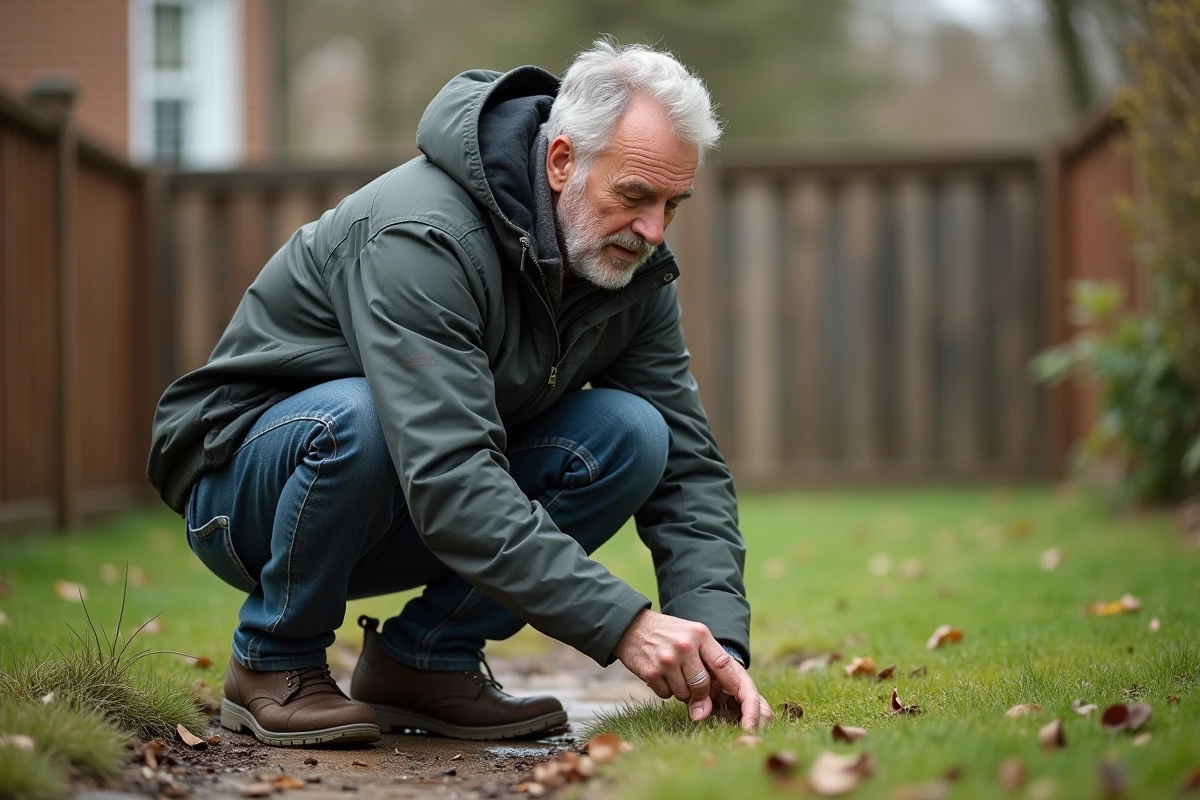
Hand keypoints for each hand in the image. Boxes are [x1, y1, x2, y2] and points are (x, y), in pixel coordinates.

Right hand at [613, 609, 770, 730]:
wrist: (631, 626)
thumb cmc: (669, 635)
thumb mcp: (691, 638)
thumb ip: (706, 666)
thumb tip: (705, 711)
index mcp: (700, 634)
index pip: (724, 665)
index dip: (733, 685)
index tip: (737, 699)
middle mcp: (685, 645)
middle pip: (703, 686)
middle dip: (699, 692)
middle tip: (688, 680)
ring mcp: (667, 659)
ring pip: (684, 694)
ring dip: (680, 690)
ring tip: (671, 671)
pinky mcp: (651, 671)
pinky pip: (666, 695)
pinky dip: (664, 689)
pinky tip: (659, 673)